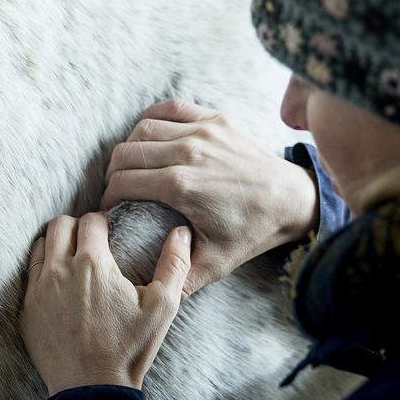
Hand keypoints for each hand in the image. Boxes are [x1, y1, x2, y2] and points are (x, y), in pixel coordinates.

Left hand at [20, 212, 191, 395]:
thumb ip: (175, 263)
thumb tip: (181, 231)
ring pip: (39, 246)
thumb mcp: (163, 307)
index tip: (111, 233)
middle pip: (59, 225)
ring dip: (56, 245)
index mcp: (93, 264)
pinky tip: (59, 285)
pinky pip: (29, 276)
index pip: (91, 220)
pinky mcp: (27, 310)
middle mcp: (60, 271)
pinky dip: (43, 271)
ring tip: (72, 259)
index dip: (103, 222)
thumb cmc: (129, 349)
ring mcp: (38, 291)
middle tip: (90, 241)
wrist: (91, 390)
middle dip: (76, 227)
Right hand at [101, 99, 318, 295]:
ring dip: (130, 147)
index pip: (122, 182)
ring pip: (143, 128)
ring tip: (131, 166)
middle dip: (113, 172)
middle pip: (126, 153)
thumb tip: (145, 292)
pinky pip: (171, 107)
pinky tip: (150, 135)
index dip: (108, 196)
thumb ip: (177, 278)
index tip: (110, 208)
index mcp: (181, 186)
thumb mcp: (214, 264)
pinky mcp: (216, 119)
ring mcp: (203, 132)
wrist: (291, 200)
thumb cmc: (252, 232)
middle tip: (117, 188)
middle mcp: (188, 153)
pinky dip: (153, 117)